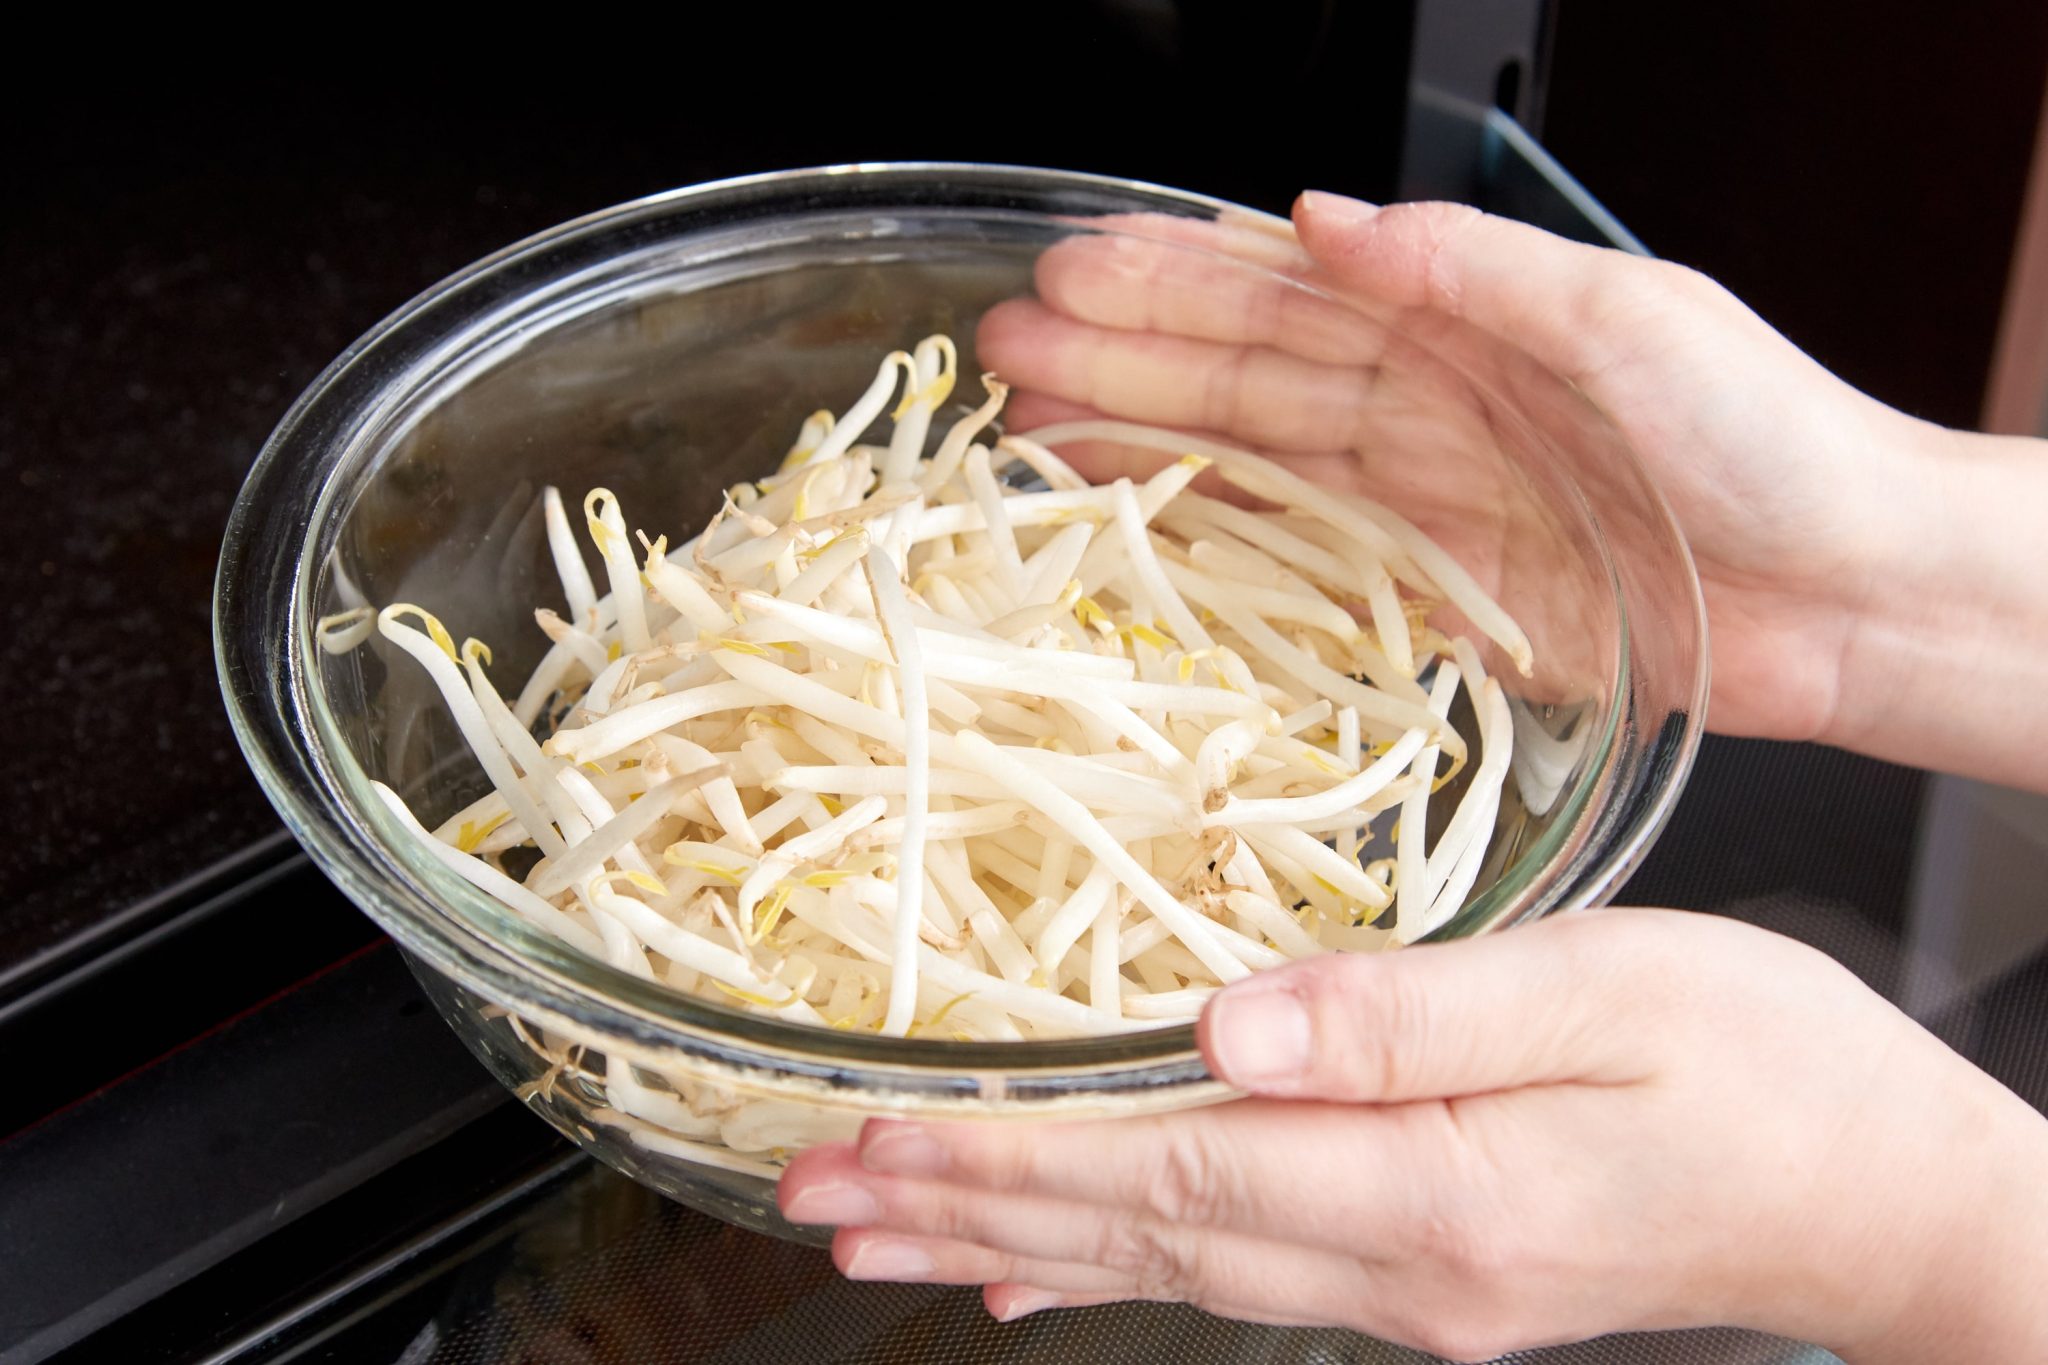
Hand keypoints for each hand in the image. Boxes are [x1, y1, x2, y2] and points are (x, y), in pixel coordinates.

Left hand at [779, 909, 2047, 1360]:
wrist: (1883, 1201)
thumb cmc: (1774, 1072)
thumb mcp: (1612, 999)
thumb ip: (1411, 1015)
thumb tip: (1228, 1020)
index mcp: (1427, 1186)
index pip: (1161, 1169)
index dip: (1004, 1154)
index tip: (872, 1137)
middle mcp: (1392, 1263)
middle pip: (1133, 1229)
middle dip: (961, 1204)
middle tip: (813, 1191)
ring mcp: (1406, 1287)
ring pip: (1161, 1263)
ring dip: (1009, 1240)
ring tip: (875, 1236)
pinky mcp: (1427, 1271)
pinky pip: (1228, 1275)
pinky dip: (1114, 1269)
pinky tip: (1039, 1277)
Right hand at [978, 193, 2043, 769]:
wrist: (1850, 596)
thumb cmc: (1769, 442)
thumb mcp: (1625, 316)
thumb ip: (1469, 271)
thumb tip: (1325, 220)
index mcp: (1465, 325)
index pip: (1289, 292)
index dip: (1175, 278)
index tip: (1073, 269)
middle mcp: (1426, 409)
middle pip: (1242, 373)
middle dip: (1120, 354)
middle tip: (1001, 350)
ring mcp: (1418, 505)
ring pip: (1247, 460)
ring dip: (1135, 437)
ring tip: (1026, 424)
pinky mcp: (1428, 599)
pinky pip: (1292, 558)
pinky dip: (1207, 535)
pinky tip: (1127, 514)